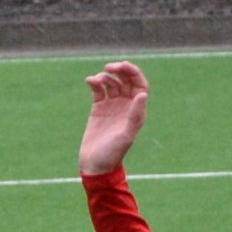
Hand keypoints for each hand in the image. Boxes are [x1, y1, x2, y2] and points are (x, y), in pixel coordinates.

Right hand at [80, 61, 150, 175]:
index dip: (133, 72)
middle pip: (126, 80)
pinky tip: (89, 81)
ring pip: (111, 83)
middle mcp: (125, 106)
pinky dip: (94, 83)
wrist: (96, 165)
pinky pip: (98, 90)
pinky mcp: (98, 109)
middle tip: (109, 66)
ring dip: (105, 77)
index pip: (139, 85)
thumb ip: (134, 115)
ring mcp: (112, 106)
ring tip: (96, 79)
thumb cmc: (113, 154)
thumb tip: (142, 94)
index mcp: (136, 111)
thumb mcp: (126, 135)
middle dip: (119, 70)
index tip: (121, 67)